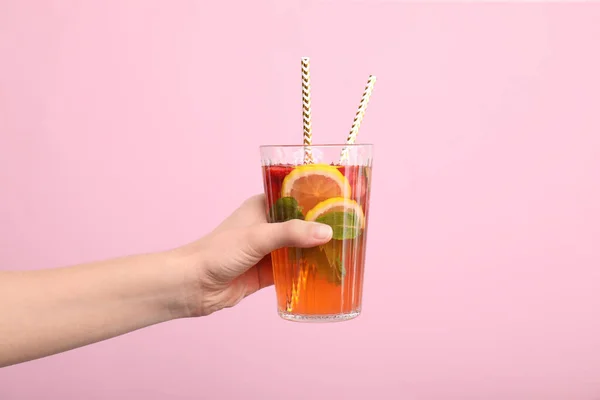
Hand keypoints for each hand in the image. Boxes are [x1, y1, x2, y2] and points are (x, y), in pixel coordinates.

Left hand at [175, 194, 332, 316]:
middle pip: (302, 224)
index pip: (296, 197)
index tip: (343, 200)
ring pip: (301, 247)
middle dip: (323, 227)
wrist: (193, 286)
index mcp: (262, 206)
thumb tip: (327, 232)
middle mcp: (268, 225)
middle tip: (351, 229)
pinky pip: (295, 270)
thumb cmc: (218, 252)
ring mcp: (269, 250)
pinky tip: (328, 274)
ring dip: (318, 251)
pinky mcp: (269, 272)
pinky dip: (309, 272)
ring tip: (346, 251)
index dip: (318, 198)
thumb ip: (291, 234)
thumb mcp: (257, 237)